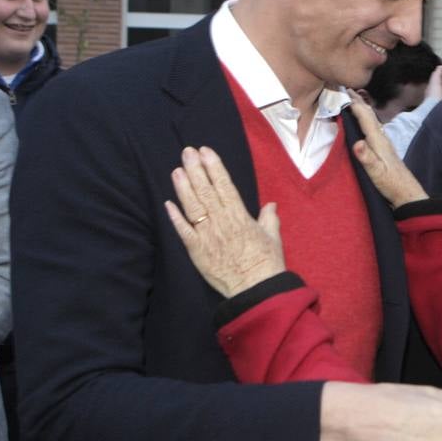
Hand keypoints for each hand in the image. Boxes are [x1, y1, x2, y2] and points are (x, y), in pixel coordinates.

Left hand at [165, 146, 284, 297]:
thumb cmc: (266, 263)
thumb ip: (269, 218)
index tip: (206, 152)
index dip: (214, 167)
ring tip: (177, 170)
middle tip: (187, 152)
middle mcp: (221, 222)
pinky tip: (168, 203)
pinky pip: (183, 231)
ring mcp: (207, 235)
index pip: (224, 186)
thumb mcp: (273, 237)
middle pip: (206, 191)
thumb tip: (271, 205)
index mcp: (240, 216)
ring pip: (193, 206)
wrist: (255, 289)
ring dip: (183, 187)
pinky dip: (175, 217)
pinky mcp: (197, 250)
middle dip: (196, 169)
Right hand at [347, 91, 429, 207]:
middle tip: (344, 87)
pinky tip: (363, 120)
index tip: (342, 89)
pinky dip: (364, 118)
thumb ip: (367, 158)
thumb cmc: (391, 184)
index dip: (354, 102)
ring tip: (351, 98)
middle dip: (357, 100)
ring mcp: (384, 142)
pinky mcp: (384, 148)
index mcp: (378, 140)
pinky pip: (371, 126)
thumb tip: (357, 143)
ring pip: (371, 119)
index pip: (365, 116)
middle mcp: (382, 138)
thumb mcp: (376, 173)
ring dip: (361, 107)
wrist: (406, 193)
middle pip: (369, 114)